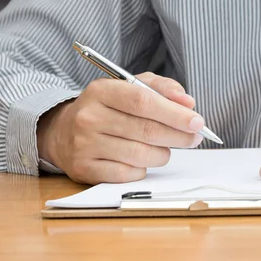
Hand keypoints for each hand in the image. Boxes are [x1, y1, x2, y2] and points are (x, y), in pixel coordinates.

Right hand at [37, 72, 203, 183]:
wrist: (63, 132)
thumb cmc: (108, 107)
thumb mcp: (130, 86)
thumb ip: (162, 88)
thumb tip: (188, 103)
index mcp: (101, 90)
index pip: (143, 101)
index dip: (174, 113)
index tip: (197, 121)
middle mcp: (89, 117)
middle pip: (146, 130)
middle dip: (178, 136)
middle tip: (195, 138)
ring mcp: (84, 144)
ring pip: (140, 155)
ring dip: (162, 154)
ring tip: (165, 148)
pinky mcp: (84, 168)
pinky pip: (128, 174)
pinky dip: (143, 169)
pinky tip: (141, 159)